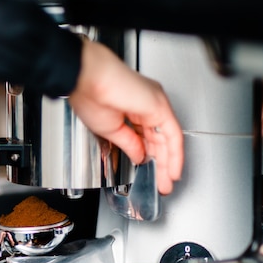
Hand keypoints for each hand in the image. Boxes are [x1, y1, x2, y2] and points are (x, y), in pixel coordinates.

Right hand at [68, 39, 183, 194]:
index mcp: (131, 108)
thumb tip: (139, 156)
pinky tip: (172, 168)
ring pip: (168, 138)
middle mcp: (146, 104)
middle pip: (158, 139)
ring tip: (167, 182)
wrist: (87, 79)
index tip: (148, 173)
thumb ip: (129, 144)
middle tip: (161, 183)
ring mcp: (155, 104)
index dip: (148, 157)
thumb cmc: (89, 96)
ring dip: (168, 163)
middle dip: (160, 164)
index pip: (146, 137)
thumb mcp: (110, 130)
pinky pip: (172, 134)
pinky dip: (174, 154)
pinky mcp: (160, 106)